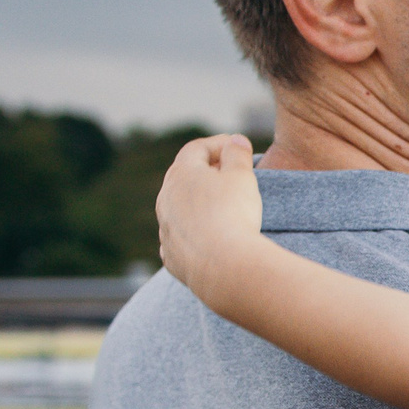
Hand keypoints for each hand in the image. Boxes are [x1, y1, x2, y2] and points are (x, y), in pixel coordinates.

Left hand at [155, 134, 262, 305]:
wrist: (223, 267)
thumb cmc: (233, 215)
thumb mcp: (242, 176)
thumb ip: (238, 154)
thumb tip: (235, 141)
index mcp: (181, 174)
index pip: (197, 149)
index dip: (219, 144)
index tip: (238, 148)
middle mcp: (166, 199)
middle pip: (184, 177)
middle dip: (207, 172)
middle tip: (231, 174)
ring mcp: (165, 229)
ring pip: (180, 209)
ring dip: (199, 204)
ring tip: (223, 208)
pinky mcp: (171, 255)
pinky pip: (181, 237)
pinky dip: (194, 232)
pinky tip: (210, 238)